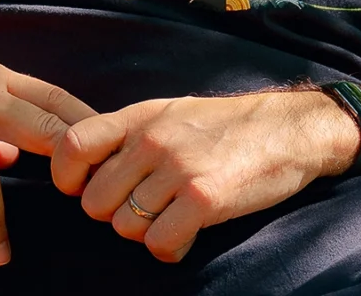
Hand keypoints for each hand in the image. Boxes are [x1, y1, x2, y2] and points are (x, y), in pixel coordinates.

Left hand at [49, 91, 357, 261]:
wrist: (292, 129)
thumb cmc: (231, 125)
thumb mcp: (174, 112)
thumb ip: (131, 133)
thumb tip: (88, 164)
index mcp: (141, 117)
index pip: (73, 145)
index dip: (68, 177)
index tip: (83, 188)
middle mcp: (153, 141)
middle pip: (95, 201)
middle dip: (115, 214)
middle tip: (146, 209)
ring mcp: (178, 170)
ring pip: (126, 227)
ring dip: (147, 232)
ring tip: (174, 218)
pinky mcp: (204, 199)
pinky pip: (159, 243)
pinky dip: (171, 248)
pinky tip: (188, 234)